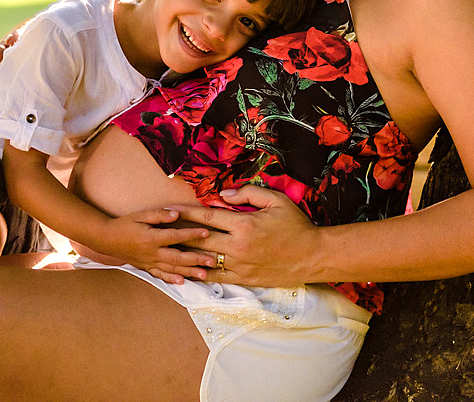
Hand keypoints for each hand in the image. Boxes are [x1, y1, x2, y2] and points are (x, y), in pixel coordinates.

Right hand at [83, 208, 216, 284]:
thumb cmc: (125, 224)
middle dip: (196, 259)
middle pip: (177, 257)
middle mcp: (152, 253)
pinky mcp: (146, 268)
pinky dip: (172, 279)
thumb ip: (160, 215)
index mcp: (151, 238)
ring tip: (205, 275)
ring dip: (189, 272)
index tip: (206, 232)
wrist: (107, 239)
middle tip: (213, 260)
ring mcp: (149, 262)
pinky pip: (161, 275)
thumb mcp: (141, 215)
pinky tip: (182, 282)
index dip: (191, 234)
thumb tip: (177, 214)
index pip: (175, 236)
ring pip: (172, 269)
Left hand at [169, 185, 320, 286]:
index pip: (207, 217)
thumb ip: (247, 193)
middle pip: (199, 239)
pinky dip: (200, 273)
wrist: (312, 256)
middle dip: (178, 233)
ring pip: (204, 260)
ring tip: (167, 250)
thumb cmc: (295, 225)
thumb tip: (222, 195)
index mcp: (244, 224)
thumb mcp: (276, 200)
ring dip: (185, 254)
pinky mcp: (244, 280)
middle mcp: (238, 246)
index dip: (185, 213)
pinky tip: (187, 269)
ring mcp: (239, 266)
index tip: (169, 210)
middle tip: (160, 229)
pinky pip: (216, 278)